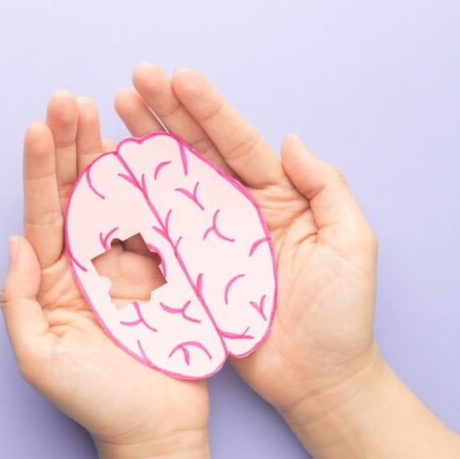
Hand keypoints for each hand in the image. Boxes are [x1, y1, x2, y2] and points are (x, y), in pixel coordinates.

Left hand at [0, 90, 208, 457]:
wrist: (157, 432)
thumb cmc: (95, 400)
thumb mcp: (38, 356)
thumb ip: (19, 300)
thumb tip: (15, 241)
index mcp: (54, 277)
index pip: (44, 211)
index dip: (41, 168)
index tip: (40, 125)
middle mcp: (88, 261)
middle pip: (77, 191)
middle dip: (71, 144)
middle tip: (70, 100)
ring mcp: (129, 262)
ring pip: (115, 195)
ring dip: (107, 151)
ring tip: (100, 108)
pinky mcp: (166, 269)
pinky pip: (158, 217)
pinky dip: (152, 181)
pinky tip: (146, 146)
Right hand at [114, 63, 379, 422]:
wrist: (317, 381)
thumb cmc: (342, 316)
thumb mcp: (350, 244)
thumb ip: (326, 188)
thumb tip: (289, 139)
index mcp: (277, 196)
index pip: (236, 142)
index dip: (206, 109)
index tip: (176, 77)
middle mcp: (237, 209)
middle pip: (195, 151)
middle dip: (164, 112)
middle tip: (134, 80)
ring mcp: (207, 238)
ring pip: (169, 181)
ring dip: (142, 144)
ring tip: (114, 111)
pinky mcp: (186, 270)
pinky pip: (154, 228)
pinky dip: (130, 198)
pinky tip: (109, 172)